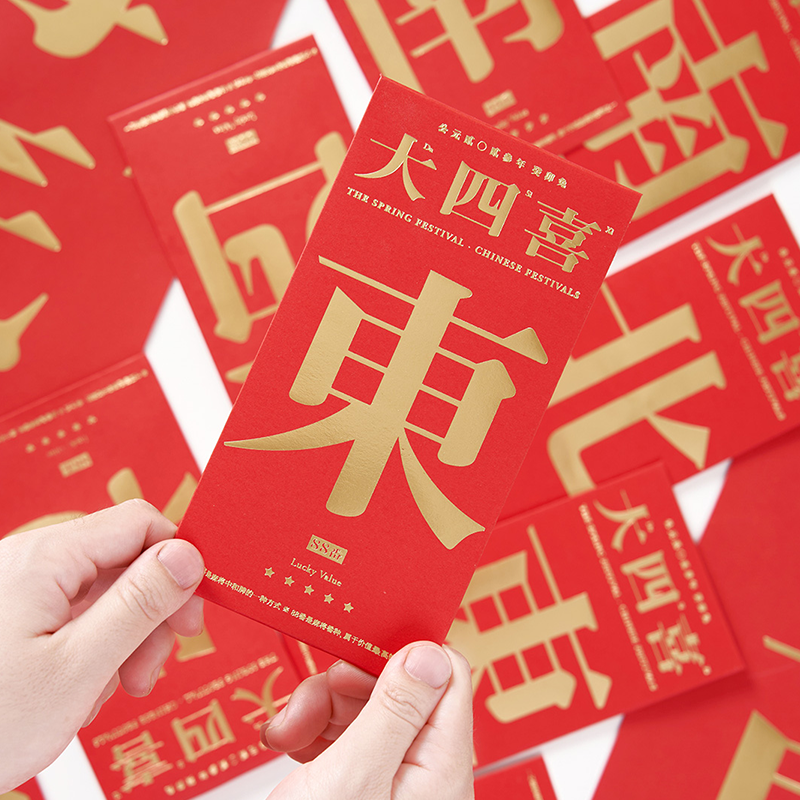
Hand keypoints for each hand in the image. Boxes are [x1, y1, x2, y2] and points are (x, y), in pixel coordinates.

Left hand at [0, 500, 204, 790]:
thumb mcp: (78, 668)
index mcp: (46, 559)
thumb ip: (139, 605)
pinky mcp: (14, 614)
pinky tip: (82, 688)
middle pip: (124, 561)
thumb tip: (187, 555)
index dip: (178, 563)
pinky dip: (93, 648)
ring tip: (111, 689)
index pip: (141, 523)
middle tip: (151, 667)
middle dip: (150, 613)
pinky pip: (74, 614)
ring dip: (123, 638)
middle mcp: (31, 562)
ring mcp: (20, 588)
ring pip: (103, 592)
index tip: (191, 612)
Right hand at [263, 642, 473, 798]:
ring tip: (287, 732)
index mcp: (439, 764)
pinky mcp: (366, 786)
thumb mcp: (352, 778)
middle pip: (397, 686)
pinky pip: (347, 736)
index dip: (401, 651)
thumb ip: (395, 710)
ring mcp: (394, 780)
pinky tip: (289, 743)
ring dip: (320, 708)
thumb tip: (430, 652)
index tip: (355, 647)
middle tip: (307, 705)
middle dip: (344, 685)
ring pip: (366, 707)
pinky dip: (315, 731)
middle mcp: (424, 769)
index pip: (445, 674)